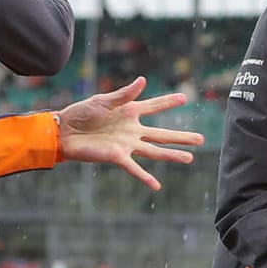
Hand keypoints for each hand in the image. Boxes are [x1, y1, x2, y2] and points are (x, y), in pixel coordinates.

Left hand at [56, 76, 204, 190]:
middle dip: (182, 136)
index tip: (185, 97)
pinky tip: (157, 186)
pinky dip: (145, 177)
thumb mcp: (104, 100)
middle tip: (201, 138)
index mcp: (129, 112)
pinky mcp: (117, 156)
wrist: (65, 131)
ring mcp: (127, 144)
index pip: (154, 106)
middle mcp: (132, 130)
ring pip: (154, 151)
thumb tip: (143, 81)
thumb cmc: (82, 112)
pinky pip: (134, 168)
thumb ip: (125, 94)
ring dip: (172, 155)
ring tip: (190, 159)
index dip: (168, 102)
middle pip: (162, 133)